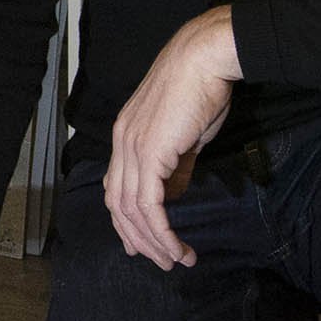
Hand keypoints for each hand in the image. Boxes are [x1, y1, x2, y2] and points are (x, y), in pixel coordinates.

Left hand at [106, 6, 241, 270]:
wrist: (205, 59)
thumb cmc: (201, 90)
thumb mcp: (185, 135)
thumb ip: (176, 165)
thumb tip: (174, 193)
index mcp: (125, 136)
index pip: (116, 188)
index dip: (126, 220)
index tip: (141, 244)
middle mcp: (121, 144)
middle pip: (118, 205)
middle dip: (139, 239)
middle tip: (163, 262)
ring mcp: (132, 149)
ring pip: (132, 210)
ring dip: (154, 241)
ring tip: (177, 259)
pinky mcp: (149, 154)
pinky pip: (149, 205)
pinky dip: (161, 230)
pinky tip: (177, 245)